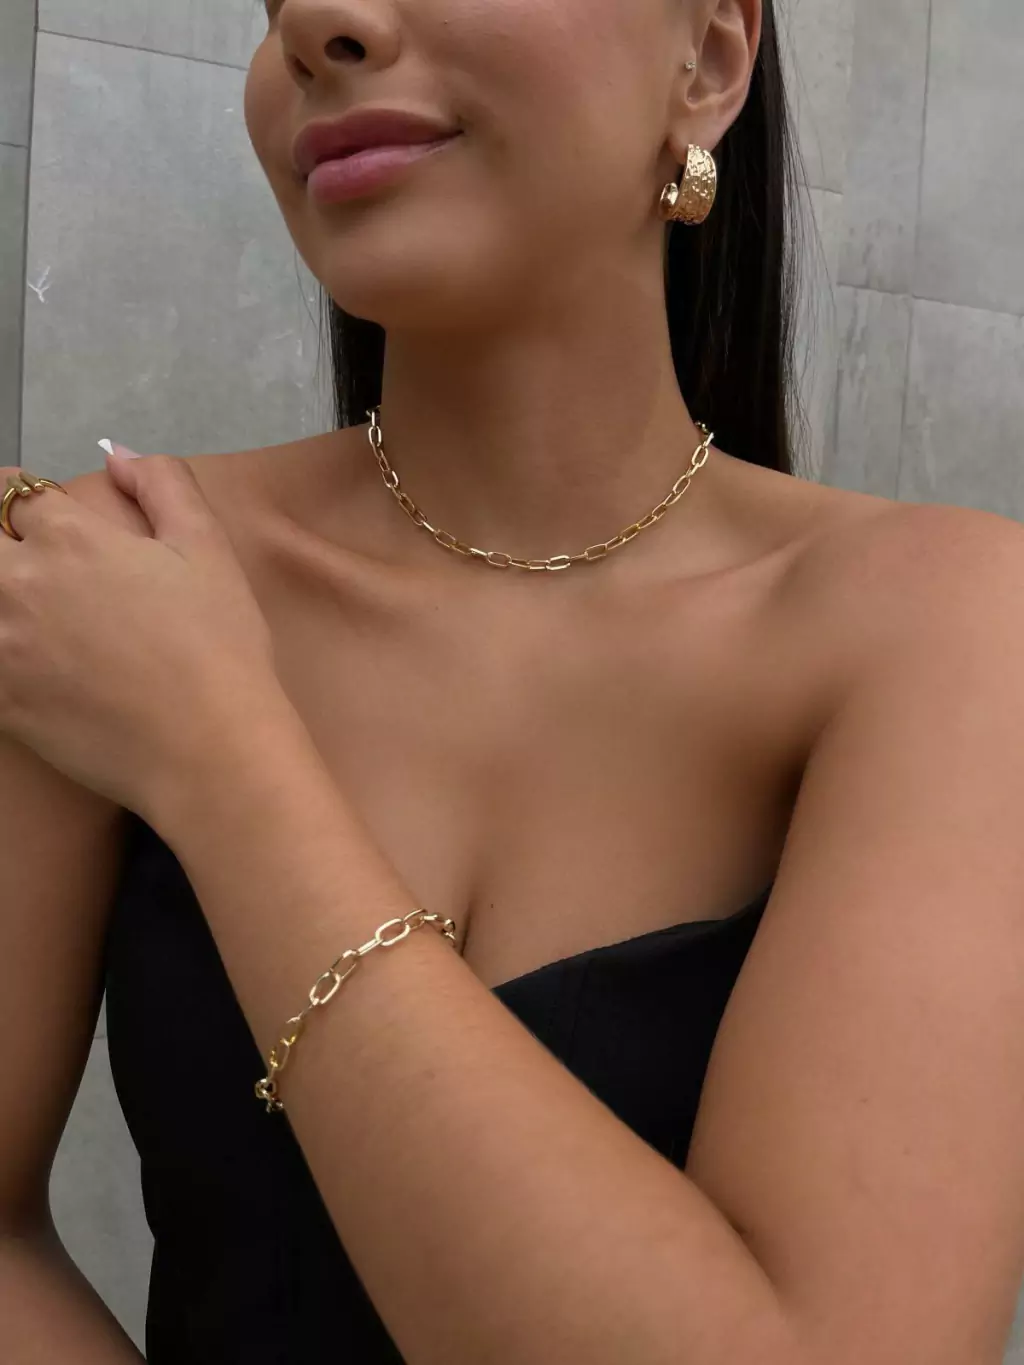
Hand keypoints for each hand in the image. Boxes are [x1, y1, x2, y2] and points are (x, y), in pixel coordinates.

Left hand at [0, 451, 285, 824]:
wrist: (210, 749)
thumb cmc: (220, 649)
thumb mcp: (210, 550)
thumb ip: (164, 485)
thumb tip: (117, 457)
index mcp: (71, 537)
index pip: (12, 493)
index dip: (21, 500)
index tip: (33, 516)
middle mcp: (21, 583)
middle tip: (26, 564)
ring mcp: (2, 646)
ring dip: (2, 601)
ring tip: (31, 616)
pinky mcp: (0, 700)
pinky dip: (2, 654)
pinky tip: (29, 663)